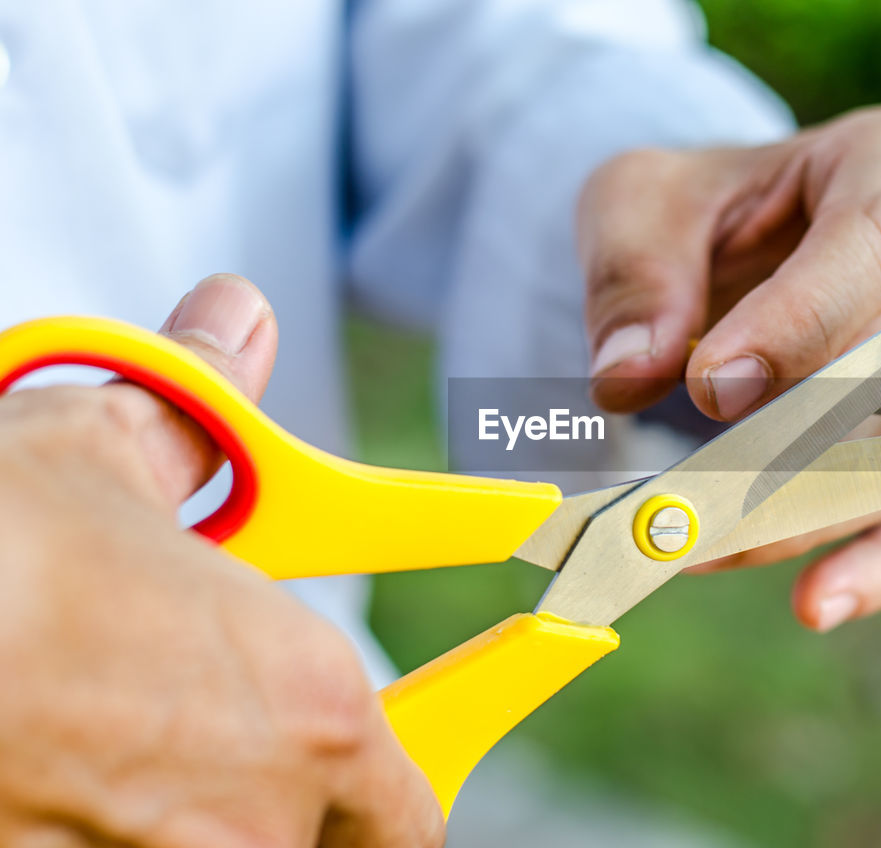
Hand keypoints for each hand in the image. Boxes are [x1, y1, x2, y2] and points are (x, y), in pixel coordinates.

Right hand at [0, 276, 441, 846]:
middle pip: (327, 844)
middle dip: (303, 797)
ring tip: (129, 724)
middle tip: (241, 733)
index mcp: (303, 706)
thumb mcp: (95, 451)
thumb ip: (194, 402)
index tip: (462, 743)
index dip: (415, 772)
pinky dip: (118, 821)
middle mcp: (245, 814)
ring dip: (198, 806)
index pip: (413, 798)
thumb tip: (233, 319)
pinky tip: (65, 755)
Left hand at [578, 105, 880, 631]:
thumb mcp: (641, 205)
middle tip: (688, 497)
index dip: (803, 322)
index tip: (711, 389)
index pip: (879, 241)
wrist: (739, 246)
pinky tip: (817, 600)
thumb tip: (628, 380)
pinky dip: (877, 561)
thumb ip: (634, 278)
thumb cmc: (701, 212)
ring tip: (696, 546)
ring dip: (802, 511)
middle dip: (795, 441)